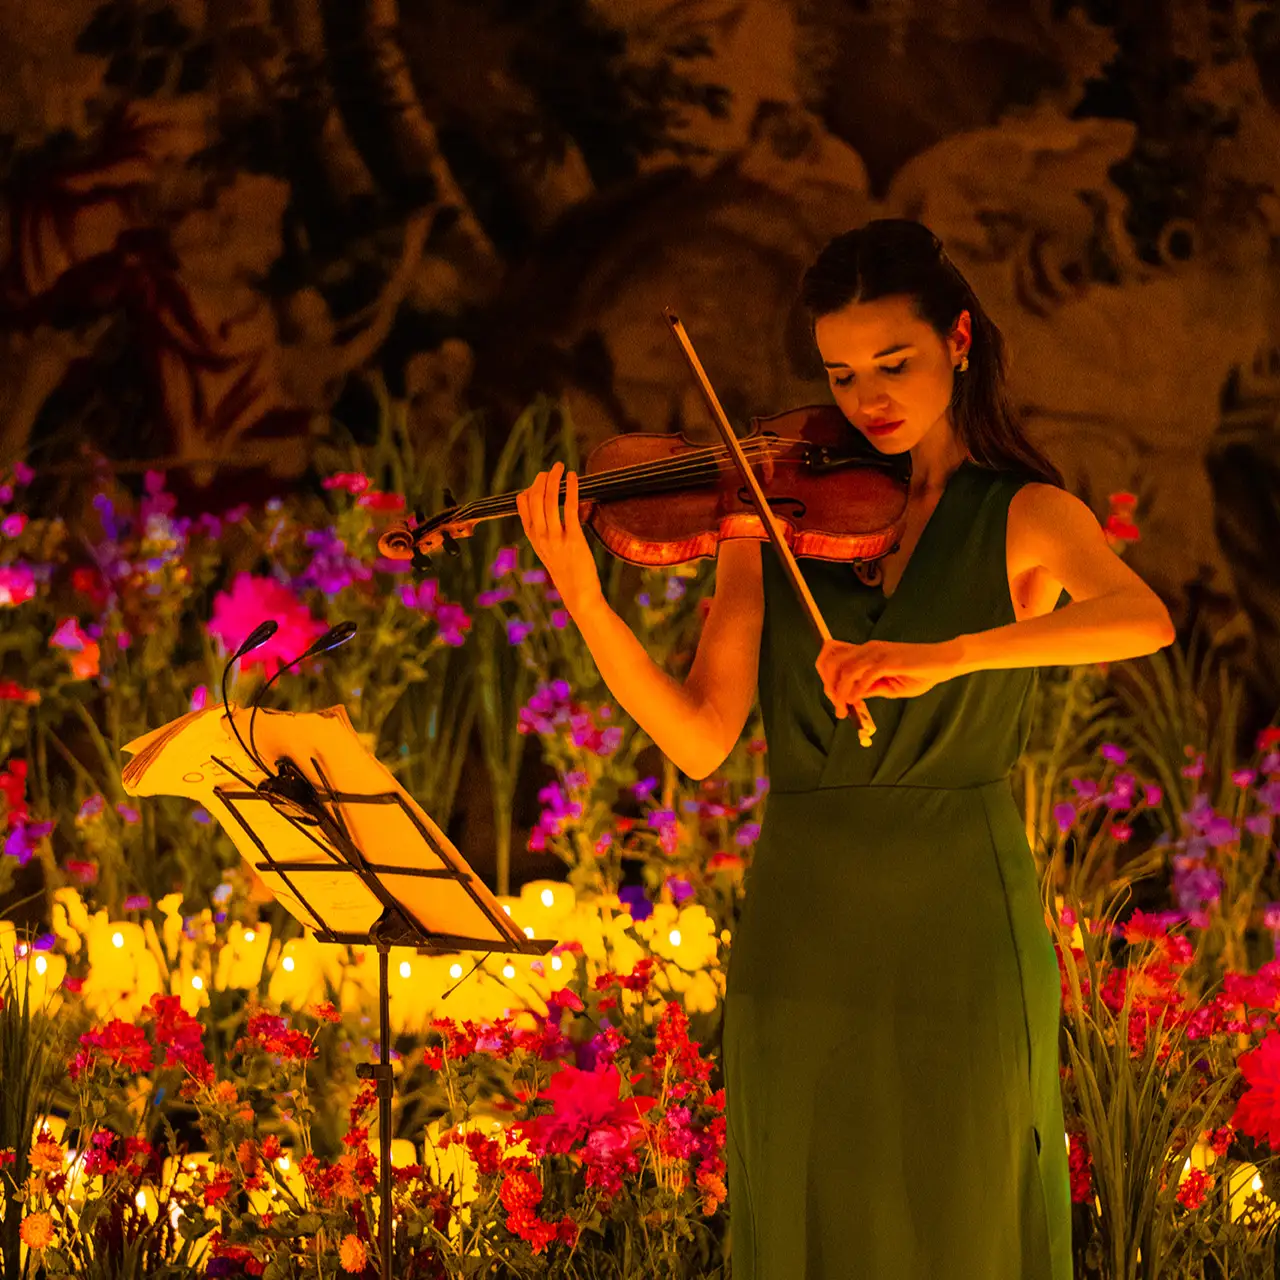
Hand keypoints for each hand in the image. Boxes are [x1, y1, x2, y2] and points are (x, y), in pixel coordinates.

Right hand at [516, 461, 603, 615]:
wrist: (578, 594)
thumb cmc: (566, 572)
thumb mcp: (548, 552)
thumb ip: (545, 533)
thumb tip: (548, 512)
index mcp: (533, 538)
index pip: (522, 506)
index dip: (530, 489)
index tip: (539, 480)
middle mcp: (540, 536)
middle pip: (534, 499)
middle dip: (541, 480)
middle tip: (551, 469)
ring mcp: (555, 537)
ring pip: (549, 500)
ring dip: (553, 479)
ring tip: (559, 467)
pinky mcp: (573, 538)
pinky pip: (568, 508)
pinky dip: (571, 489)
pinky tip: (573, 477)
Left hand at [816, 638, 960, 716]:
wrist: (944, 662)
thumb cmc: (919, 673)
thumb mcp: (889, 685)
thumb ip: (871, 688)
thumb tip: (851, 697)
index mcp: (866, 651)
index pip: (833, 655)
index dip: (826, 675)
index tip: (833, 697)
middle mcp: (868, 648)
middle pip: (833, 662)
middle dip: (829, 686)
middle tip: (837, 707)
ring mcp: (877, 653)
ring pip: (845, 670)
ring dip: (840, 692)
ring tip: (842, 709)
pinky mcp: (888, 660)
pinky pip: (865, 675)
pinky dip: (857, 690)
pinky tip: (856, 701)